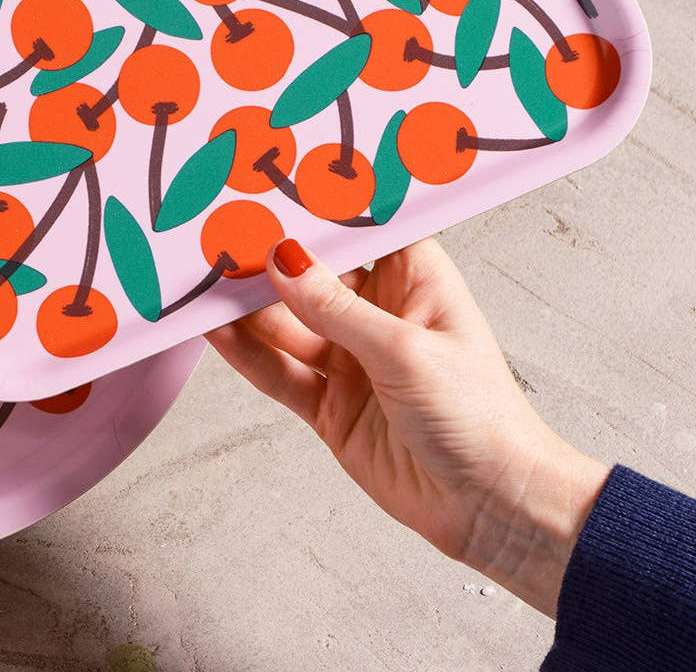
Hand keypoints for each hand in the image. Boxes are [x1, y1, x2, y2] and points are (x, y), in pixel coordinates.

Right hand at [207, 238, 608, 616]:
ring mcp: (351, 361)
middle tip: (220, 234)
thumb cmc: (481, 418)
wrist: (493, 508)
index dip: (318, 210)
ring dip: (248, 306)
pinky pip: (279, 372)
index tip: (273, 186)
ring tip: (202, 282)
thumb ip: (336, 308)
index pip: (360, 230)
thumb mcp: (405, 350)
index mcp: (414, 281)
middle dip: (269, 258)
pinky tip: (216, 332)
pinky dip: (246, 354)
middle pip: (312, 276)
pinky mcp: (330, 406)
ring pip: (287, 322)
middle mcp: (380, 314)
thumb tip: (284, 261)